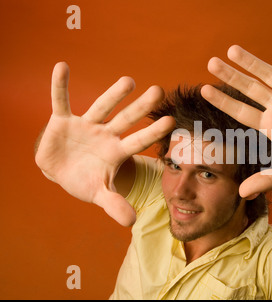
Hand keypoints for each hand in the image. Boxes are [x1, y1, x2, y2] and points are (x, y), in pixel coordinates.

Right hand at [35, 62, 174, 225]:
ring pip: (101, 107)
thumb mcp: (99, 193)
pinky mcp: (63, 120)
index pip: (138, 141)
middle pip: (126, 119)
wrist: (60, 170)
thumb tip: (132, 222)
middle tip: (159, 91)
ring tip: (128, 81)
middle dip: (141, 107)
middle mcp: (106, 134)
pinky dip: (59, 86)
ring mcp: (86, 125)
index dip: (153, 133)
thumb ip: (115, 205)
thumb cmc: (85, 180)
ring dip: (113, 95)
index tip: (171, 121)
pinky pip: (60, 101)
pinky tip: (61, 67)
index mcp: (117, 151)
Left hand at [201, 24, 271, 197]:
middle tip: (212, 62)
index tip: (204, 90)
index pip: (241, 111)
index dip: (223, 101)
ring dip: (254, 62)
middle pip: (251, 89)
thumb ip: (267, 180)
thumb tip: (241, 194)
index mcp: (271, 127)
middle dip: (232, 76)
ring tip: (233, 50)